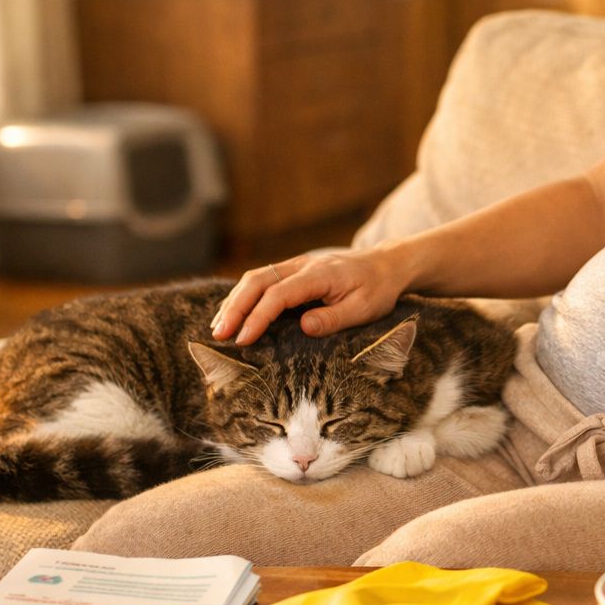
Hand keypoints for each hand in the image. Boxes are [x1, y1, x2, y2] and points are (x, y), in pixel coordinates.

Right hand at [211, 246, 406, 345]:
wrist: (386, 265)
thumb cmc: (378, 290)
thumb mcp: (365, 309)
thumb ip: (334, 318)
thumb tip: (303, 327)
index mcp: (319, 274)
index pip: (279, 294)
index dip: (258, 316)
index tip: (243, 339)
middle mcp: (302, 265)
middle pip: (258, 281)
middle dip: (235, 307)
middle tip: (219, 335)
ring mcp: (296, 265)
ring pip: (255, 277)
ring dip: (234, 301)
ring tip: (218, 327)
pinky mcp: (293, 270)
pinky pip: (262, 279)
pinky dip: (243, 295)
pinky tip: (233, 313)